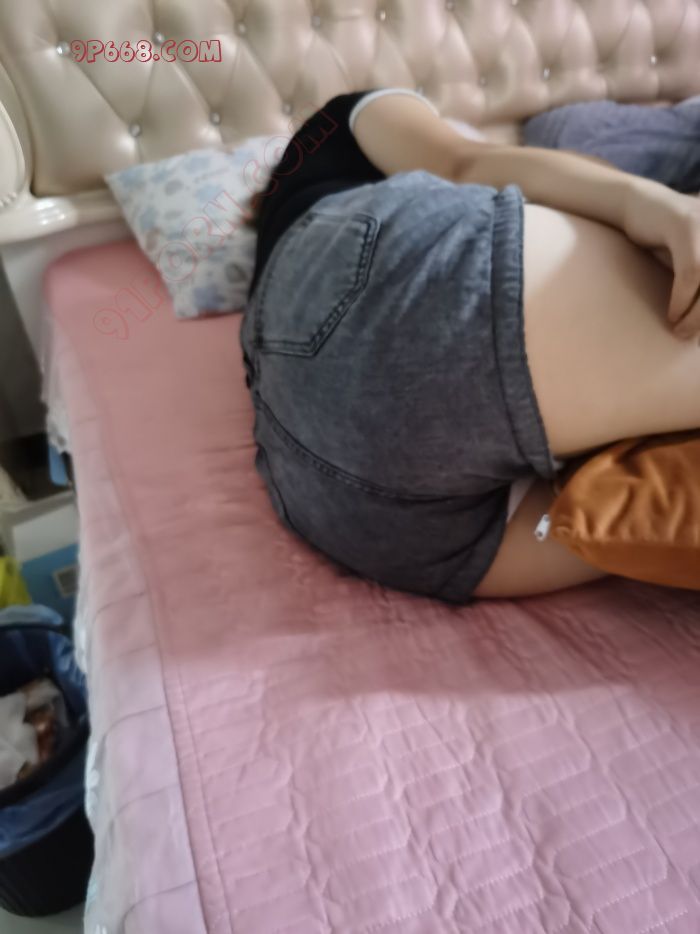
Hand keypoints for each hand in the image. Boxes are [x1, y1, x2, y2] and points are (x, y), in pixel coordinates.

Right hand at [624, 181, 699, 339]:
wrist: (636, 205)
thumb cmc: (665, 239)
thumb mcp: (689, 263)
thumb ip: (699, 286)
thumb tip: (698, 322)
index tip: (699, 338)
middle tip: (691, 340)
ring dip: (697, 315)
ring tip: (680, 332)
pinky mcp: (687, 226)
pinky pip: (692, 271)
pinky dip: (682, 298)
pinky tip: (672, 315)